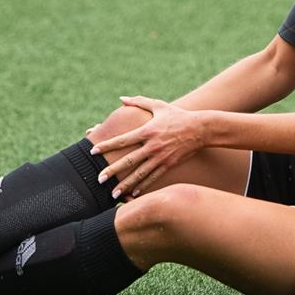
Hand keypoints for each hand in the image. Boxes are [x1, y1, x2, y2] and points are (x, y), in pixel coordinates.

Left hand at [92, 96, 206, 198]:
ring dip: (126, 184)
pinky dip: (143, 186)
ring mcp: (161, 157)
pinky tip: (133, 194)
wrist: (201, 128)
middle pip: (128, 160)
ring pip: (140, 174)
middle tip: (98, 179)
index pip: (122, 140)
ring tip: (113, 194)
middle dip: (112, 170)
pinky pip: (153, 178)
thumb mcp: (159, 105)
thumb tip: (121, 99)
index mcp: (147, 131)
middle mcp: (152, 145)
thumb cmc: (177, 115)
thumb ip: (139, 101)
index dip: (107, 145)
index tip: (93, 151)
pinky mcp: (169, 164)